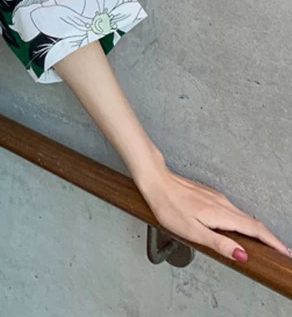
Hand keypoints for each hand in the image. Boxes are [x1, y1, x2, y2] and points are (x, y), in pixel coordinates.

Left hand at [138, 165, 291, 263]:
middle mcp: (222, 203)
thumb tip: (242, 255)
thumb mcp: (191, 230)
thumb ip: (218, 243)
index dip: (272, 241)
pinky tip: (238, 226)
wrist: (155, 180)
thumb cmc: (168, 205)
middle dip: (268, 237)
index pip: (254, 229)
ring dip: (256, 229)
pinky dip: (242, 220)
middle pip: (252, 222)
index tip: (285, 252)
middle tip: (280, 250)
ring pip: (242, 215)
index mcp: (220, 214)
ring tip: (264, 242)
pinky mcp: (209, 195)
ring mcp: (215, 197)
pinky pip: (232, 209)